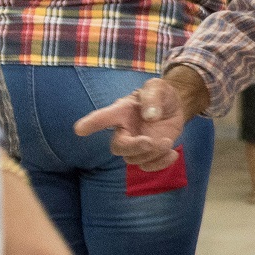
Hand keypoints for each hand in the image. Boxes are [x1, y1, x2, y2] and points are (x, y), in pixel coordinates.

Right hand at [73, 70, 199, 169]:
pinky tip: (173, 154)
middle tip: (149, 142)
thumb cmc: (159, 94)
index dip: (91, 123)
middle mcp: (125, 130)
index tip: (80, 129)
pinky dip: (161, 164)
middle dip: (133, 148)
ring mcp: (136, 144)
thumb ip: (152, 97)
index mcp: (121, 112)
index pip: (103, 117)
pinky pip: (148, 166)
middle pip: (118, 147)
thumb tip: (149, 116)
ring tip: (167, 141)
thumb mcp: (157, 87)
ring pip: (134, 159)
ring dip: (152, 154)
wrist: (174, 106)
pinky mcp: (149, 153)